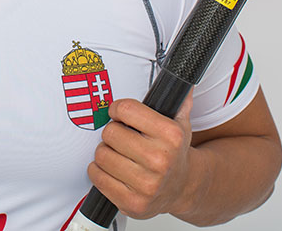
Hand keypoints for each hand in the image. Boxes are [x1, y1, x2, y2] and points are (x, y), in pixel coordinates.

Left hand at [86, 91, 197, 219]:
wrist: (183, 188)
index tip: (119, 114)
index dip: (117, 109)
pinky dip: (100, 171)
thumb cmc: (174, 152)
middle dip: (112, 133)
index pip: (124, 109)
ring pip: (101, 155)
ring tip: (119, 155)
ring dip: (105, 153)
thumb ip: (178, 99)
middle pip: (110, 132)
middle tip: (122, 138)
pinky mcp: (133, 203)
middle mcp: (161, 160)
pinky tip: (114, 170)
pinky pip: (97, 176)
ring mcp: (147, 184)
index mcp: (171, 135)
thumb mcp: (181, 122)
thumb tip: (183, 77)